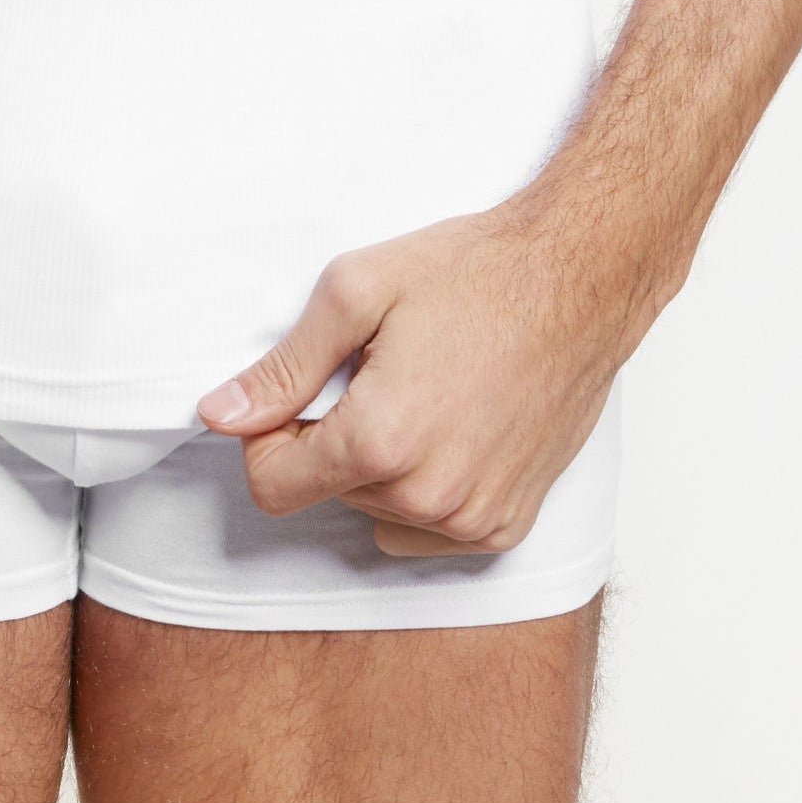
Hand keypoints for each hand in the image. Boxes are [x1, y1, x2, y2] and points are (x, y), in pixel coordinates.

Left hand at [196, 177, 658, 557]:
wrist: (581, 278)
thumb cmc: (475, 273)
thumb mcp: (357, 291)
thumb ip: (283, 367)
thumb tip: (220, 415)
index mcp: (381, 442)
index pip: (272, 485)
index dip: (269, 436)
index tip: (303, 394)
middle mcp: (428, 497)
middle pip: (326, 495)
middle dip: (333, 440)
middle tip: (380, 373)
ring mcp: (473, 519)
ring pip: (377, 514)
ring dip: (381, 466)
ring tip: (424, 394)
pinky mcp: (508, 525)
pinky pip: (430, 530)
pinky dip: (426, 488)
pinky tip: (455, 427)